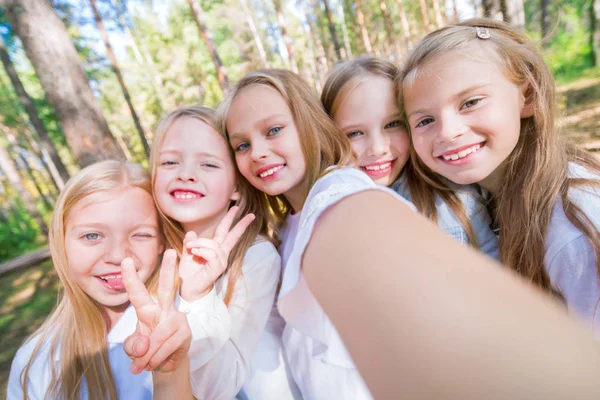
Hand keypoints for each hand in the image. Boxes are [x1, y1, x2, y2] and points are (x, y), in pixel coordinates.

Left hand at [122, 249, 191, 373]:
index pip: (138, 292)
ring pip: (157, 335)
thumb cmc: (147, 351)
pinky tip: (153, 363)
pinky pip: (166, 346)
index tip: (126, 261)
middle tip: (171, 251)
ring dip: (147, 355)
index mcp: (147, 310)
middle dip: (169, 269)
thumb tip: (143, 343)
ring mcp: (177, 318)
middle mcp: (164, 309)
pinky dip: (156, 358)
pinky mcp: (185, 332)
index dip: (131, 277)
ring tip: (141, 366)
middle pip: (166, 287)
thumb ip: (132, 345)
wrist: (165, 365)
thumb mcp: (132, 349)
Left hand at [179, 206, 254, 300]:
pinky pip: (211, 253)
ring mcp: (221, 261)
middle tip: (246, 212)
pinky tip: (195, 252)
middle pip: (231, 234)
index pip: (226, 232)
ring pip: (214, 243)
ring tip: (191, 248)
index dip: (232, 220)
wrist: (188, 290)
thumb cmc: (189, 273)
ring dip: (200, 243)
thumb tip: (192, 233)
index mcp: (215, 249)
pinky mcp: (218, 267)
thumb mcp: (188, 254)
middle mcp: (221, 254)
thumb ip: (190, 243)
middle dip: (238, 222)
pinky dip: (201, 250)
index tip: (238, 208)